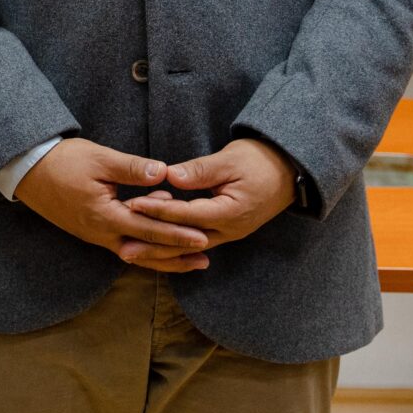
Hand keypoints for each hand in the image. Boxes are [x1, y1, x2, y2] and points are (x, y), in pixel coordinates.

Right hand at [15, 139, 209, 273]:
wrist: (28, 169)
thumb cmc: (63, 161)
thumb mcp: (99, 159)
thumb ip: (132, 169)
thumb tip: (164, 172)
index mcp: (104, 216)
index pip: (148, 229)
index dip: (177, 235)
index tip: (202, 237)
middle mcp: (101, 233)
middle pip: (145, 251)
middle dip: (176, 256)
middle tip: (205, 258)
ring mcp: (94, 235)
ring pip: (135, 254)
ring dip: (162, 258)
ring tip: (189, 261)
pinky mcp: (91, 232)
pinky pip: (124, 246)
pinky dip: (144, 250)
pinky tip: (157, 247)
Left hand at [123, 138, 296, 257]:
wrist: (288, 171)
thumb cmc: (259, 161)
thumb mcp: (230, 160)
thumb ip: (200, 171)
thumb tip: (170, 175)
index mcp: (230, 213)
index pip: (186, 214)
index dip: (157, 210)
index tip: (131, 205)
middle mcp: (229, 230)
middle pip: (184, 241)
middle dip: (153, 244)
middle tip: (123, 247)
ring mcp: (228, 234)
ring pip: (188, 247)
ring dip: (160, 250)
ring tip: (131, 252)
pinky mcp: (225, 231)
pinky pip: (195, 243)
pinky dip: (174, 245)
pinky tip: (154, 246)